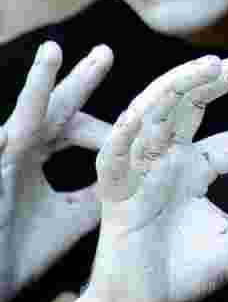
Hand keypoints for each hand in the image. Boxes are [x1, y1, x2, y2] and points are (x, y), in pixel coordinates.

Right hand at [0, 42, 112, 301]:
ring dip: (36, 84)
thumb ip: (98, 194)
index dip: (102, 120)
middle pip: (53, 108)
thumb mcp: (70, 218)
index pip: (72, 124)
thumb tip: (137, 178)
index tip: (140, 112)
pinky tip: (4, 134)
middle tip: (107, 51)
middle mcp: (16, 150)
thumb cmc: (18, 250)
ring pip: (20, 116)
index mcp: (36, 155)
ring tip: (53, 51)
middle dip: (79, 80)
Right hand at [77, 55, 227, 301]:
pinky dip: (123, 134)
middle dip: (225, 76)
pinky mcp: (113, 193)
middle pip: (192, 101)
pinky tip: (140, 116)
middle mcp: (165, 159)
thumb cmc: (185, 273)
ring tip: (212, 66)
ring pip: (153, 111)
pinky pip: (112, 156)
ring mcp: (138, 170)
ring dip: (179, 84)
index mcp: (195, 167)